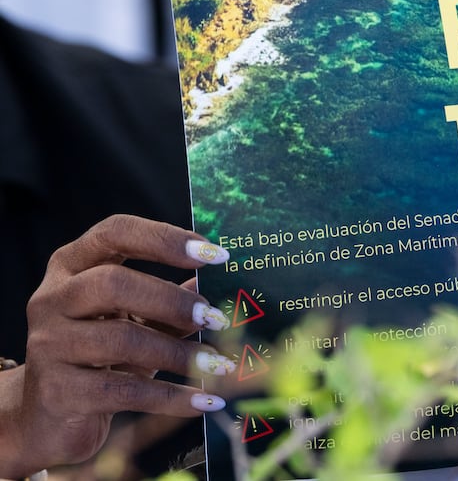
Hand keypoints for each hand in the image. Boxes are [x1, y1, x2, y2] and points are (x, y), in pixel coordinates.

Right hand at [0, 214, 233, 476]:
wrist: (49, 416)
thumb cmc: (101, 354)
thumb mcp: (134, 318)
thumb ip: (170, 300)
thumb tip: (219, 285)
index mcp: (72, 265)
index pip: (116, 232)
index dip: (165, 239)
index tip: (213, 255)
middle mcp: (52, 298)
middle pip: (113, 283)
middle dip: (172, 301)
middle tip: (214, 318)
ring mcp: (47, 344)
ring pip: (120, 340)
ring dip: (177, 353)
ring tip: (216, 364)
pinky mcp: (55, 392)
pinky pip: (122, 391)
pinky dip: (170, 396)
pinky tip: (203, 401)